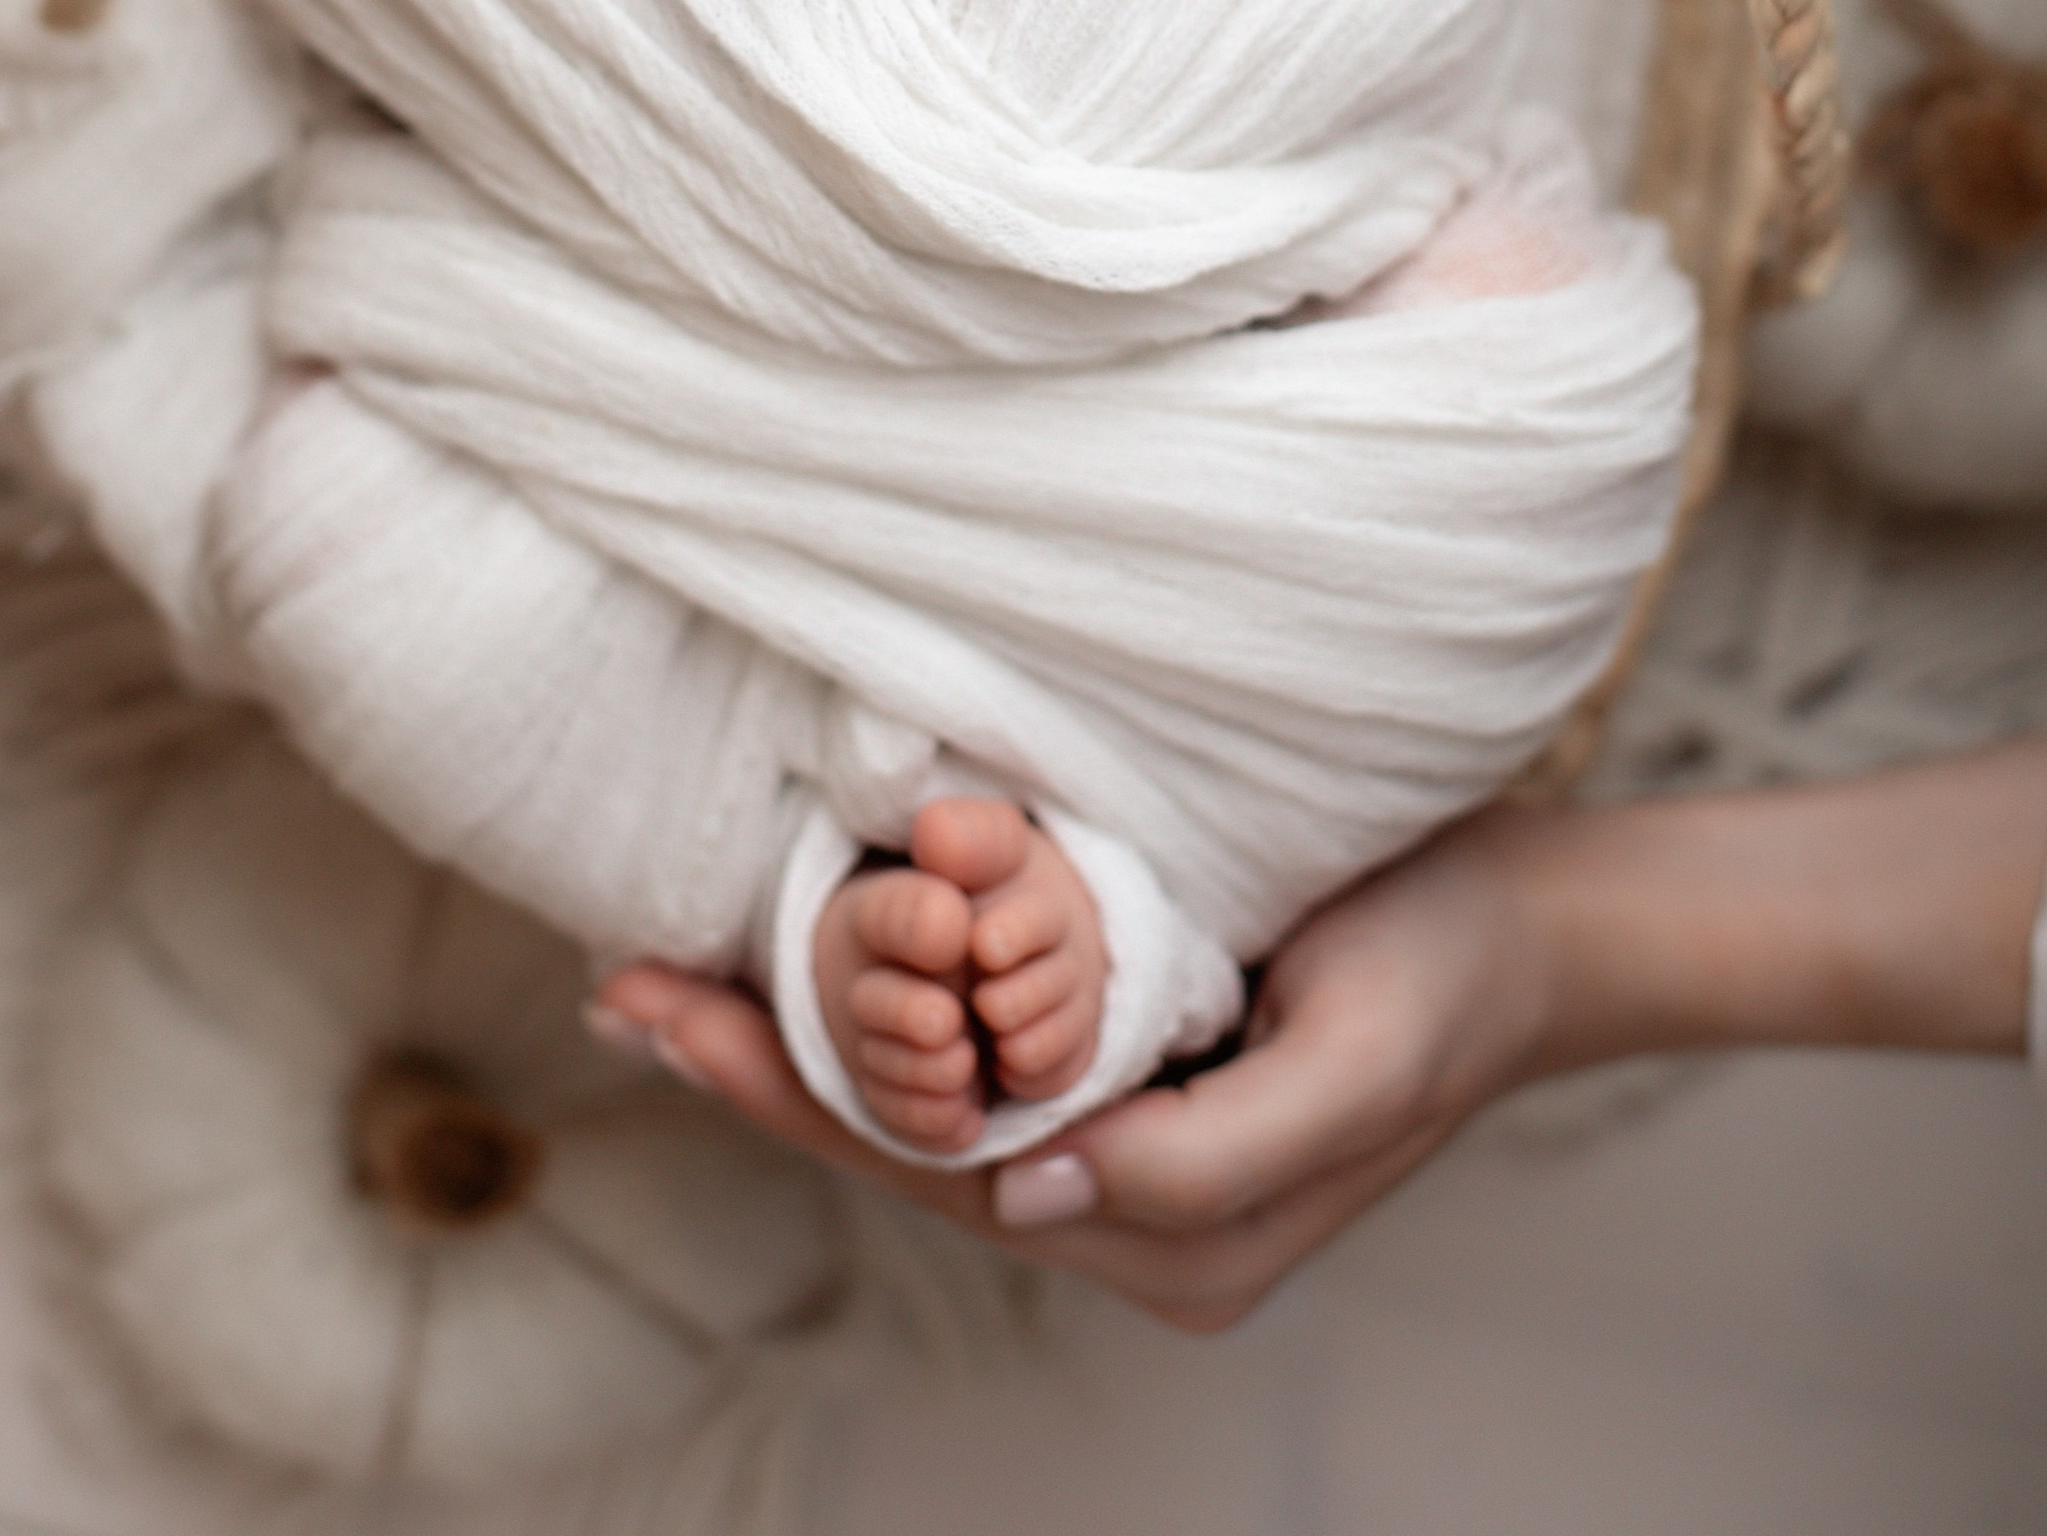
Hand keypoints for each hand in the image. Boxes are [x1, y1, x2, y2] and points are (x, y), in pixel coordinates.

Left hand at [599, 806, 1556, 1333]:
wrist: (1533, 924)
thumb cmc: (1445, 977)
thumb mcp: (1348, 1066)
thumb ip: (1194, 1161)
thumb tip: (1022, 1198)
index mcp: (1168, 1233)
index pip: (935, 1168)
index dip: (790, 1090)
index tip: (666, 1010)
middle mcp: (1125, 1207)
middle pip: (905, 1141)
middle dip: (761, 1063)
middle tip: (622, 981)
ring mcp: (1122, 1141)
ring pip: (927, 1100)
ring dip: (804, 1033)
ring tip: (673, 970)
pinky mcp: (1128, 1067)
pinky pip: (978, 1052)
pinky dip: (882, 1005)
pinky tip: (808, 955)